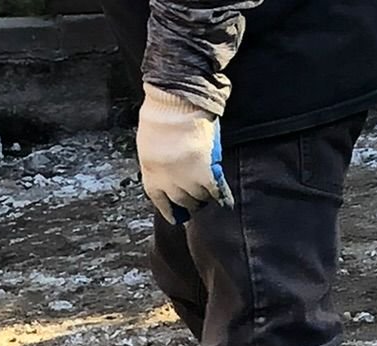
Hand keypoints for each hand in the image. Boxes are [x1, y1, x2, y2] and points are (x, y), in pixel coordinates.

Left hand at [138, 88, 229, 224]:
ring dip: (205, 197)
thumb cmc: (161, 111)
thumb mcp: (150, 142)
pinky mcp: (205, 172)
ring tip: (209, 194)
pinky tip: (226, 201)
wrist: (177, 97)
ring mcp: (187, 178)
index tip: (176, 217)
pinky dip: (222, 197)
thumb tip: (168, 174)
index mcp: (151, 171)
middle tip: (197, 201)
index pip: (159, 200)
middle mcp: (168, 180)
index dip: (169, 209)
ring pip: (199, 198)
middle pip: (182, 201)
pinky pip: (216, 191)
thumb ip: (158, 161)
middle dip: (190, 202)